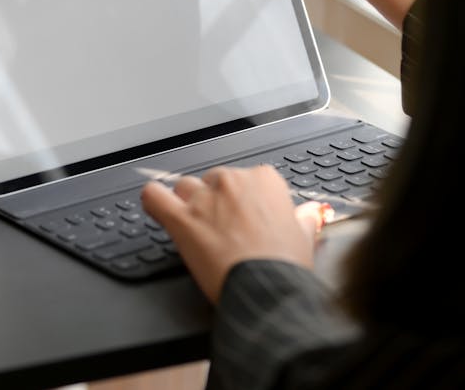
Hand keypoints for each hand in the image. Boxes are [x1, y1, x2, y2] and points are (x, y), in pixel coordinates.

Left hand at [141, 166, 328, 302]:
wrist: (265, 287)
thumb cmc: (284, 265)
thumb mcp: (304, 239)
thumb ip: (305, 219)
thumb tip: (312, 212)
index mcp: (264, 180)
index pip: (249, 178)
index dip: (247, 201)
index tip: (249, 219)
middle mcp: (232, 181)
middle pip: (215, 181)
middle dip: (218, 202)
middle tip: (227, 231)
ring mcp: (204, 198)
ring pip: (186, 187)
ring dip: (189, 202)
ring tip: (198, 227)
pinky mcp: (181, 219)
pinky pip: (154, 197)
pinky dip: (153, 200)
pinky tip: (157, 207)